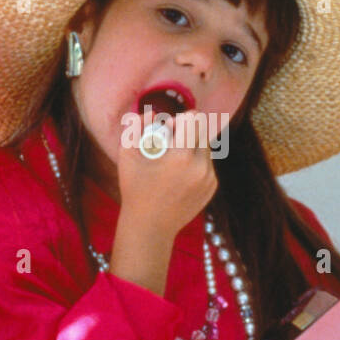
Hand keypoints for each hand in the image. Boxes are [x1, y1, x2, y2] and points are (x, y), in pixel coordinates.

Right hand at [116, 110, 217, 238]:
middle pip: (202, 130)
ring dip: (191, 146)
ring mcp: (210, 178)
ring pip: (206, 146)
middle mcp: (202, 166)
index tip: (167, 130)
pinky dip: (195, 163)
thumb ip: (134, 127)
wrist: (150, 227)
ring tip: (172, 161)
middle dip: (186, 131)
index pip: (194, 118)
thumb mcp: (127, 155)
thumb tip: (150, 112)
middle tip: (168, 144)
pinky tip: (178, 176)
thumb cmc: (134, 189)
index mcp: (183, 156)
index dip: (179, 119)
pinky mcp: (212, 187)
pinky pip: (208, 163)